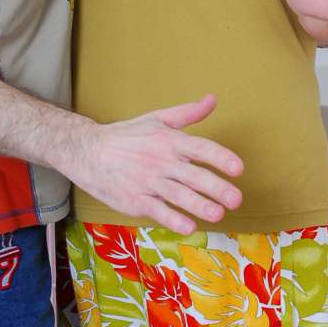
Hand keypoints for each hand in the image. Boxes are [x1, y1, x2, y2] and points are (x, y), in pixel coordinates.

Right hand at [69, 94, 243, 234]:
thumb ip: (188, 113)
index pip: (200, 148)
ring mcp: (149, 182)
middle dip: (216, 187)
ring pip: (178, 195)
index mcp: (170, 140)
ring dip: (199, 206)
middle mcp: (162, 161)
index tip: (238, 168)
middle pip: (193, 175)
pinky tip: (189, 227)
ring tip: (219, 214)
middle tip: (236, 199)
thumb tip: (212, 100)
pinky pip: (158, 211)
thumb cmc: (128, 136)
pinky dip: (173, 219)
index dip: (220, 157)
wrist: (89, 152)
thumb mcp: (157, 119)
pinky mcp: (136, 200)